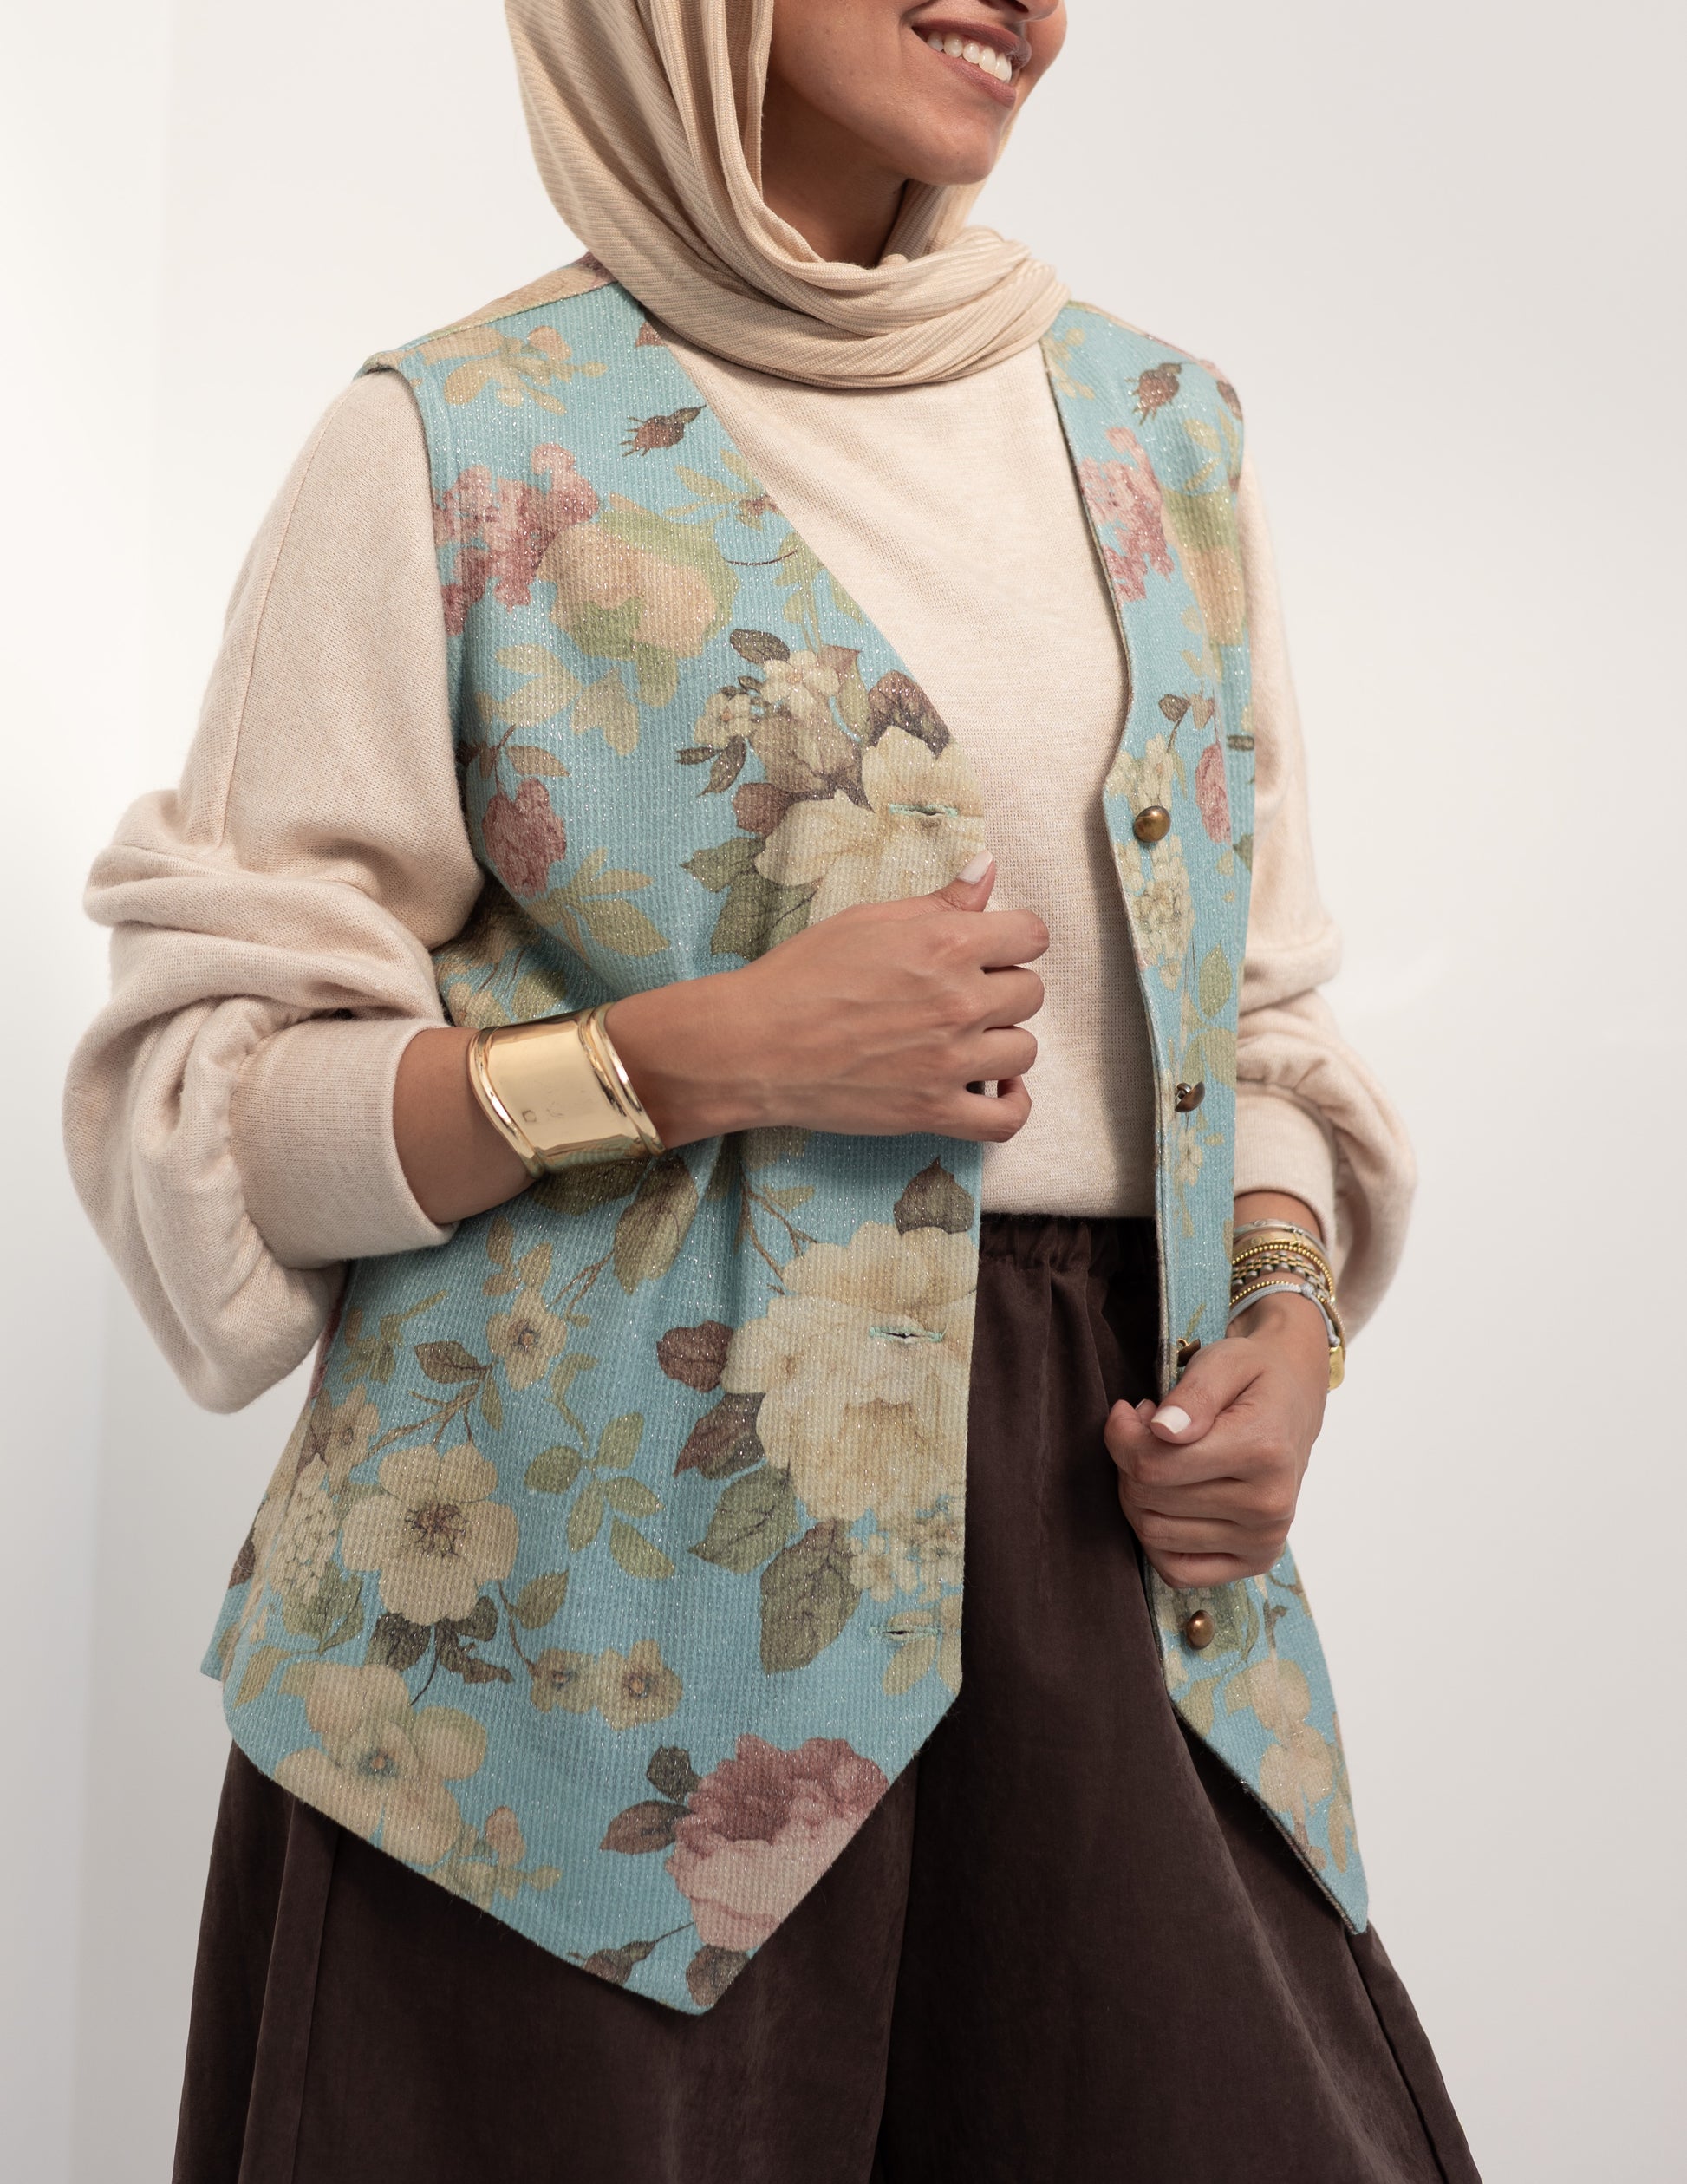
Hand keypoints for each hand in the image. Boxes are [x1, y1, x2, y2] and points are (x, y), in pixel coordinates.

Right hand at [607, 855, 1047, 1147]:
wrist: (755, 1044)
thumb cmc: (802, 975)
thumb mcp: (870, 919)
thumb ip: (940, 900)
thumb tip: (990, 870)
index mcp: (947, 945)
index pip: (1032, 936)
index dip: (1013, 940)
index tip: (990, 950)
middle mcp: (959, 1002)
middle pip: (1030, 992)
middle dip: (1002, 988)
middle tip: (961, 994)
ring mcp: (951, 1062)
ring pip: (1024, 1050)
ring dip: (1002, 1042)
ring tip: (968, 1039)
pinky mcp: (935, 1111)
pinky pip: (1007, 1118)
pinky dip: (1011, 1104)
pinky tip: (995, 1087)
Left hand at [1104, 1290, 1330, 1586]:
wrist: (1295, 1400)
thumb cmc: (1255, 1377)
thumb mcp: (1225, 1361)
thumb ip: (1193, 1394)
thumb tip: (1162, 1431)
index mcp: (1263, 1452)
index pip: (1153, 1466)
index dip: (1123, 1437)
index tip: (1131, 1411)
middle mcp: (1269, 1505)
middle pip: (1148, 1500)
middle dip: (1130, 1461)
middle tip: (1149, 1429)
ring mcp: (1264, 1540)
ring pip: (1154, 1534)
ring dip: (1140, 1495)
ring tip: (1163, 1457)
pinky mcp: (1254, 1561)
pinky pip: (1178, 1571)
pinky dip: (1157, 1539)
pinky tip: (1168, 1500)